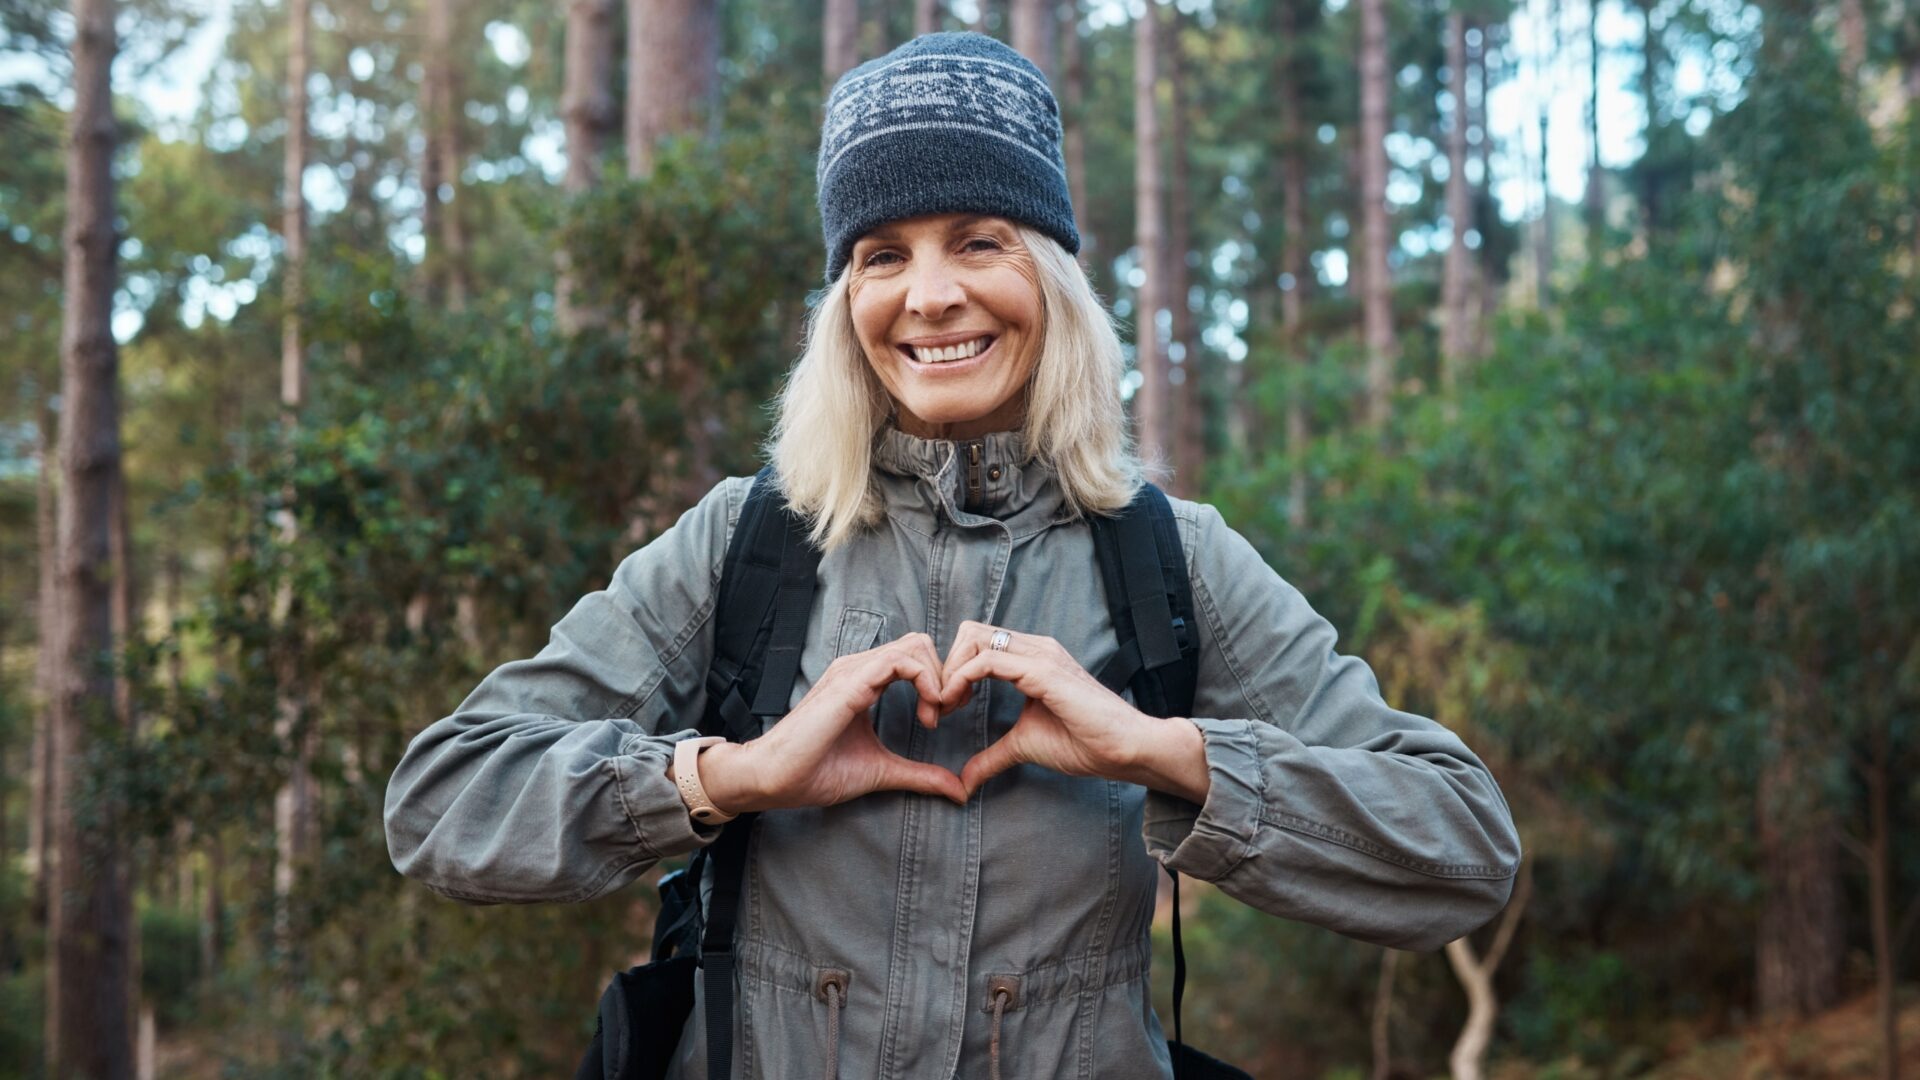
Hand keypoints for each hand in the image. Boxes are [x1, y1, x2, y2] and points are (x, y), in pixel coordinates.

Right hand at [694, 633, 966, 812]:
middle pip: (919, 644)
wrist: (774, 779)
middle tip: (944, 714)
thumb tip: (958, 791)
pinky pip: (900, 661)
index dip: (939, 682)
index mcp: (864, 680)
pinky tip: (928, 713)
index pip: (914, 657)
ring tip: (935, 716)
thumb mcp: (882, 772)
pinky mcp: (850, 683)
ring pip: (914, 646)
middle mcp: (859, 668)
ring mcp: (852, 671)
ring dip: (938, 678)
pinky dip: (926, 681)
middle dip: (944, 675)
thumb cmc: (816, 772)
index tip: (941, 718)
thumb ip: (919, 776)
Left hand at [940, 621, 1208, 800]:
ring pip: (974, 638)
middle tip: (941, 705)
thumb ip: (992, 756)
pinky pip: (987, 661)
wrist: (1124, 749)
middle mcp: (1035, 647)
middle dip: (946, 665)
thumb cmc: (1084, 743)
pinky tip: (956, 703)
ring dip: (950, 671)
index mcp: (1031, 657)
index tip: (944, 707)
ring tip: (945, 705)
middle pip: (969, 632)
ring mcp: (1040, 655)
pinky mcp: (1043, 671)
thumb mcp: (1023, 746)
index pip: (977, 642)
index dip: (953, 670)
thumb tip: (964, 780)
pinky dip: (962, 679)